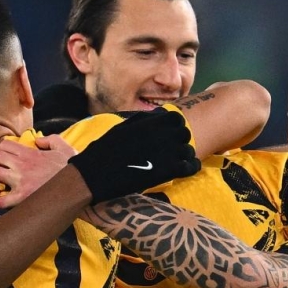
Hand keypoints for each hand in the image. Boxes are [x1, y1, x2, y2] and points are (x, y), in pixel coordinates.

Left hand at [0, 135, 76, 206]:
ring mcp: (20, 181)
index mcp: (29, 153)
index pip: (4, 144)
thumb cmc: (70, 167)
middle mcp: (21, 165)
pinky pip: (2, 200)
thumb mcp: (63, 147)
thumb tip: (38, 141)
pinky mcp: (22, 197)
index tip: (3, 155)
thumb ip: (50, 140)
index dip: (1, 149)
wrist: (76, 184)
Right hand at [67, 108, 201, 201]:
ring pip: (188, 149)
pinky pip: (190, 166)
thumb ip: (141, 120)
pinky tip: (185, 170)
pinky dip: (191, 167)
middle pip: (184, 133)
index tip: (169, 135)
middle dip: (180, 141)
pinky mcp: (167, 170)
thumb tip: (157, 114)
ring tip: (176, 162)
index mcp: (149, 123)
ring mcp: (165, 152)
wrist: (96, 173)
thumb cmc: (104, 150)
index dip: (175, 127)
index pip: (176, 119)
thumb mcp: (122, 127)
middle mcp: (160, 134)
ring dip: (184, 155)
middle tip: (172, 151)